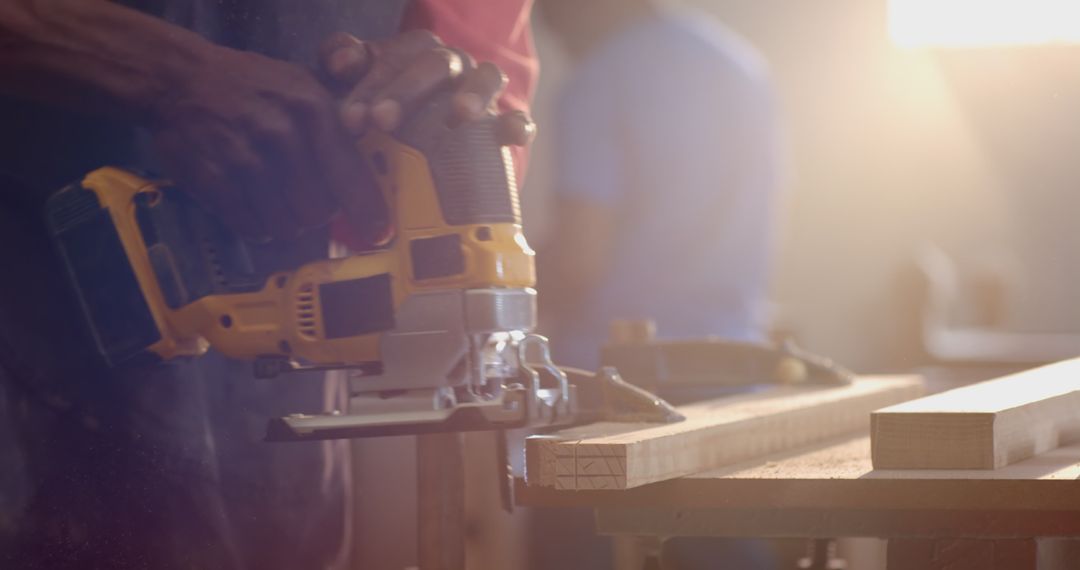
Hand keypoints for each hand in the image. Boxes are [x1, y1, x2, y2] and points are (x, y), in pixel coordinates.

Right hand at [150, 48, 382, 241]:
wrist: (178, 78)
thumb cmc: (252, 86)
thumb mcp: (303, 84)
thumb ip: (342, 119)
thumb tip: (378, 160)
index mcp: (311, 108)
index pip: (350, 173)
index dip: (367, 210)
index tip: (378, 232)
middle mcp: (281, 133)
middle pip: (318, 210)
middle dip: (317, 214)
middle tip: (307, 202)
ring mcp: (244, 157)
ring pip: (285, 224)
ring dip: (285, 223)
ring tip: (276, 201)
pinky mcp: (212, 178)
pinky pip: (249, 225)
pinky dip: (256, 226)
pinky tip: (253, 208)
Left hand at [319, 31, 535, 145]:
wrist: (422, 151)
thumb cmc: (385, 112)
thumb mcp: (357, 89)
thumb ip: (342, 64)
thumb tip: (339, 62)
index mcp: (413, 52)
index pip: (393, 55)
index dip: (370, 85)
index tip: (351, 119)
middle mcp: (451, 65)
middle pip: (435, 64)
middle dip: (407, 91)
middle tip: (382, 121)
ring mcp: (482, 91)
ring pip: (485, 78)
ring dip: (472, 94)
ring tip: (459, 116)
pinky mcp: (504, 124)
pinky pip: (519, 119)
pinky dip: (517, 124)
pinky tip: (510, 136)